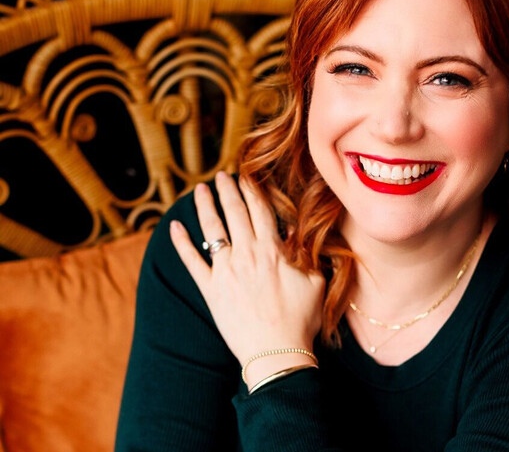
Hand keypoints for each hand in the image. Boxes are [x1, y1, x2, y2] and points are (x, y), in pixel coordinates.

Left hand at [170, 172, 324, 386]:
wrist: (276, 353)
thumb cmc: (300, 320)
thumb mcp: (314, 282)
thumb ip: (303, 254)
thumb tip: (291, 234)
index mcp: (272, 250)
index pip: (260, 210)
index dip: (253, 190)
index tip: (247, 175)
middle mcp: (246, 254)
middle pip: (234, 212)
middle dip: (228, 189)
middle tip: (222, 175)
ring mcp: (225, 270)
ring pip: (212, 229)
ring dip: (205, 206)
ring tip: (199, 189)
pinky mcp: (210, 289)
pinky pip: (191, 261)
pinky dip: (181, 243)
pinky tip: (173, 226)